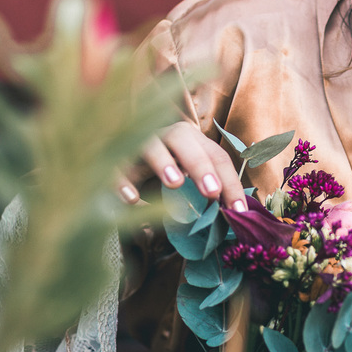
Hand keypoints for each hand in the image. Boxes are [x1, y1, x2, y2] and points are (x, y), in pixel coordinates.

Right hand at [115, 120, 245, 210]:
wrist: (121, 164)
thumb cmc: (164, 175)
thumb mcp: (188, 181)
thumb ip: (209, 192)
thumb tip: (236, 215)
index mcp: (190, 140)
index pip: (216, 156)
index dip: (230, 182)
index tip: (238, 211)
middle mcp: (164, 136)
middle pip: (183, 139)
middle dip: (200, 165)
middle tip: (212, 192)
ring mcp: (137, 144)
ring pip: (150, 145)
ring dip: (163, 162)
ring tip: (175, 183)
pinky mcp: (113, 159)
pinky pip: (116, 167)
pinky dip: (122, 181)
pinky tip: (132, 199)